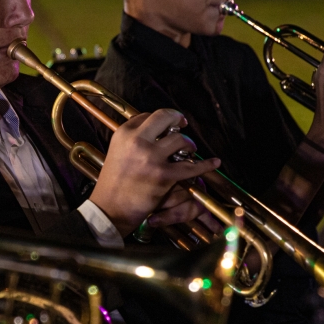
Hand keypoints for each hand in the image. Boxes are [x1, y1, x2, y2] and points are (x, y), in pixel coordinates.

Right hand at [87, 108, 220, 235]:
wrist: (109, 208)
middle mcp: (137, 141)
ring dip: (189, 144)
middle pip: (165, 117)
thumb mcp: (116, 151)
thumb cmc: (113, 183)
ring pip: (180, 140)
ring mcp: (151, 158)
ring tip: (189, 151)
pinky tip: (214, 163)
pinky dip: (205, 165)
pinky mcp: (163, 176)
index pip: (148, 115)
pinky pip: (191, 166)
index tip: (170, 123)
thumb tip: (156, 129)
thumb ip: (132, 138)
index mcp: (124, 133)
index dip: (162, 119)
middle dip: (177, 119)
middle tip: (182, 125)